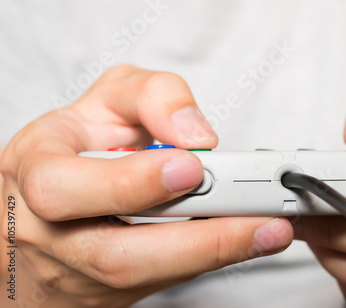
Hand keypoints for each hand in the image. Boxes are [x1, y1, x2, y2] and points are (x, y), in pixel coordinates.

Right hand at [0, 65, 292, 307]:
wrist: (50, 200)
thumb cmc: (77, 144)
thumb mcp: (110, 98)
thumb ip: (153, 96)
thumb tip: (196, 135)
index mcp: (36, 171)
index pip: (62, 187)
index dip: (130, 182)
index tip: (193, 166)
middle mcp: (48, 233)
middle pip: (113, 255)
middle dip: (194, 239)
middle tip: (257, 216)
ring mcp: (76, 271)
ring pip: (140, 280)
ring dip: (212, 255)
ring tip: (270, 232)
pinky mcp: (105, 290)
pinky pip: (158, 282)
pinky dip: (206, 260)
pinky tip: (245, 240)